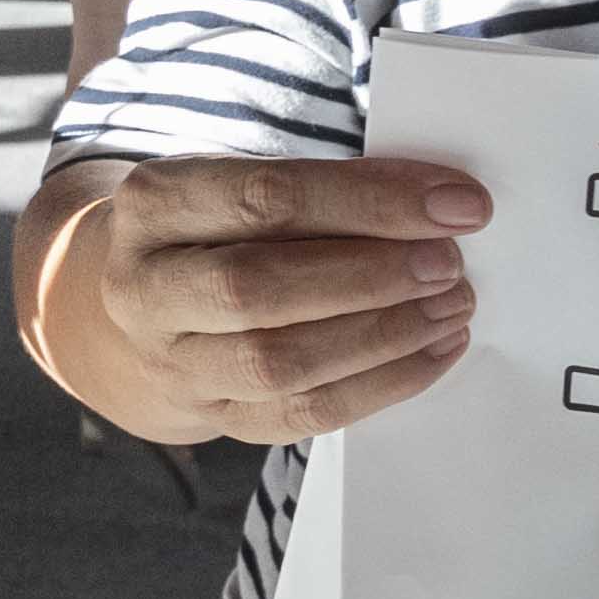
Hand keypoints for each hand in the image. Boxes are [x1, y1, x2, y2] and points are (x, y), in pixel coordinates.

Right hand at [34, 154, 489, 448]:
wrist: (142, 305)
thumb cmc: (218, 229)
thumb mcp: (241, 183)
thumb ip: (323, 189)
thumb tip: (440, 203)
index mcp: (153, 205)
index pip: (265, 199)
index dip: (368, 203)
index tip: (456, 204)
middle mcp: (145, 288)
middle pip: (259, 289)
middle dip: (371, 277)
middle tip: (448, 264)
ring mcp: (171, 362)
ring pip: (279, 362)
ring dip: (383, 335)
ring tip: (451, 306)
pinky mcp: (212, 415)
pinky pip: (302, 414)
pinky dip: (381, 385)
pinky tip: (434, 351)